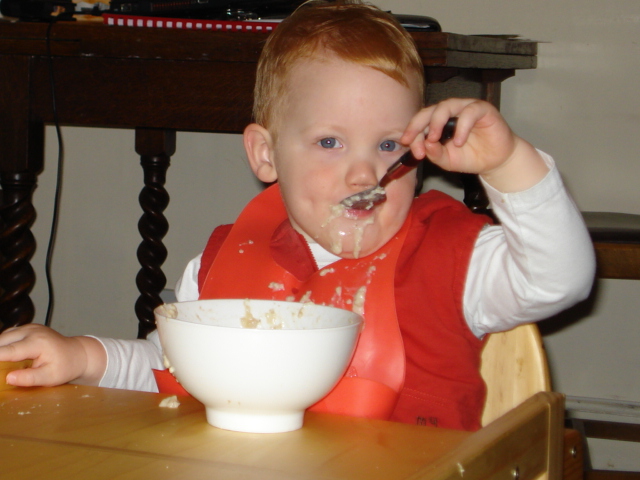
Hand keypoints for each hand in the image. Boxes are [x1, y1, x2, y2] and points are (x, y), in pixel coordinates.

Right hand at [0, 324, 105, 386]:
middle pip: (2, 341)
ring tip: (3, 365)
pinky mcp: (27, 329)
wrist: (78, 353)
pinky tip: (4, 356)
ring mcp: (29, 328)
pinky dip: (3, 345)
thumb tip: (8, 378)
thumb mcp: (51, 377)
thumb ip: (30, 378)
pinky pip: (8, 335)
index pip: (8, 351)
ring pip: (3, 336)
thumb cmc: (66, 366)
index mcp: (38, 342)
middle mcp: (32, 331)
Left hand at [401, 99, 547, 191]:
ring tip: (433, 139)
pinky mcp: (483, 109)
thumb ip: (434, 154)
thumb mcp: (447, 160)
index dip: (412, 132)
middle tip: (411, 140)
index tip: (408, 146)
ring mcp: (466, 108)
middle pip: (430, 110)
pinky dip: (462, 127)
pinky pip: (470, 112)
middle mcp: (451, 111)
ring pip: (447, 106)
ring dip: (436, 122)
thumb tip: (424, 145)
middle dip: (417, 124)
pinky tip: (459, 142)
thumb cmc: (471, 157)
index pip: (421, 121)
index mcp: (439, 121)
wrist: (496, 161)